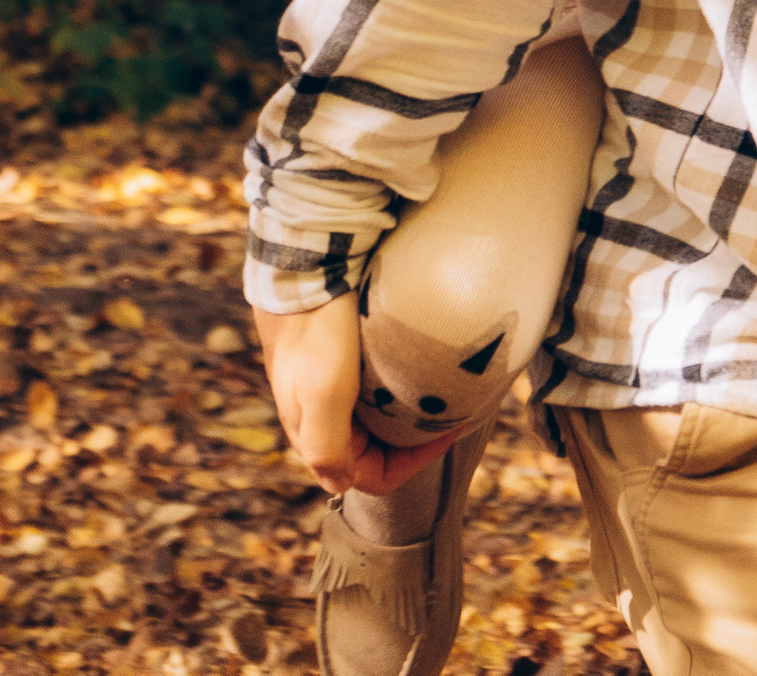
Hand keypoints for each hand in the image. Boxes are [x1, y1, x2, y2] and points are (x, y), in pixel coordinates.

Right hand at [256, 296, 441, 499]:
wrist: (303, 267)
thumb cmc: (317, 333)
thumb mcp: (324, 396)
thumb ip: (327, 449)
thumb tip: (339, 488)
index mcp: (317, 435)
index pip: (372, 476)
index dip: (412, 463)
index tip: (446, 431)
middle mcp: (324, 417)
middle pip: (379, 448)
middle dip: (417, 438)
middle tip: (453, 411)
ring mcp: (333, 386)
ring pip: (381, 418)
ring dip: (411, 411)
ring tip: (444, 391)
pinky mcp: (341, 358)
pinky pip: (378, 386)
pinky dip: (402, 384)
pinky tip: (421, 365)